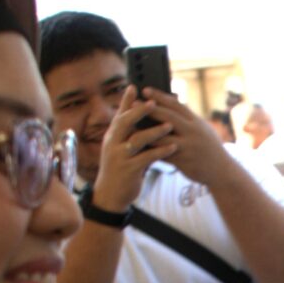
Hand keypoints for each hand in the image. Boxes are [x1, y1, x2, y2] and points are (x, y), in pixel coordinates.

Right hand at [91, 88, 179, 210]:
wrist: (111, 195)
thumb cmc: (120, 169)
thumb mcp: (122, 149)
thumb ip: (132, 136)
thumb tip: (144, 120)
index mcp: (112, 136)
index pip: (119, 115)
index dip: (126, 101)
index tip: (134, 87)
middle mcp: (112, 144)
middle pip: (124, 123)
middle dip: (139, 112)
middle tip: (153, 103)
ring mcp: (119, 157)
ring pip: (136, 140)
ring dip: (154, 131)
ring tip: (169, 125)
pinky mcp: (128, 170)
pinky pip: (146, 158)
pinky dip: (160, 151)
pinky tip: (172, 147)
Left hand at [140, 89, 233, 188]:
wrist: (222, 171)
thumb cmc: (209, 148)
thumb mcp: (202, 128)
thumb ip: (187, 117)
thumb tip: (172, 101)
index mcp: (196, 121)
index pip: (176, 104)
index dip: (159, 96)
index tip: (145, 90)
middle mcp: (193, 131)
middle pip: (168, 117)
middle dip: (149, 109)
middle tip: (133, 103)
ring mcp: (188, 146)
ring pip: (163, 136)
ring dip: (145, 131)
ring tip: (130, 126)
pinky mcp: (184, 160)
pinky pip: (163, 153)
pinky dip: (150, 149)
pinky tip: (138, 146)